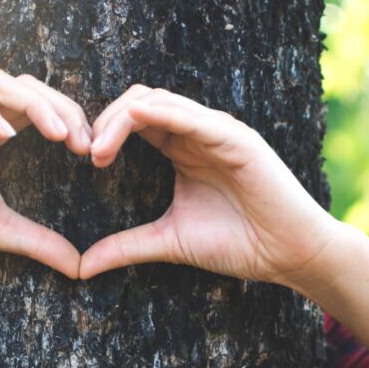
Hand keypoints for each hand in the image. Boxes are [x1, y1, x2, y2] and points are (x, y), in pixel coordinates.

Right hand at [0, 69, 90, 278]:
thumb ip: (38, 241)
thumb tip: (81, 265)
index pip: (37, 105)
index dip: (69, 118)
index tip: (92, 151)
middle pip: (24, 86)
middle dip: (61, 106)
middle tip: (83, 141)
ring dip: (33, 102)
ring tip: (57, 134)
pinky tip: (8, 136)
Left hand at [79, 85, 341, 286]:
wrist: (288, 255)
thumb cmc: (237, 243)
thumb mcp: (168, 241)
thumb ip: (125, 246)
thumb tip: (80, 266)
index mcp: (181, 148)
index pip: (133, 120)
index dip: (103, 132)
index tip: (83, 161)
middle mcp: (197, 132)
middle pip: (140, 102)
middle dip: (105, 121)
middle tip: (85, 153)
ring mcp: (217, 131)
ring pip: (159, 101)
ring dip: (122, 119)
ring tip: (98, 151)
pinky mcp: (237, 139)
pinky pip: (193, 116)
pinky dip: (161, 113)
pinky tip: (135, 121)